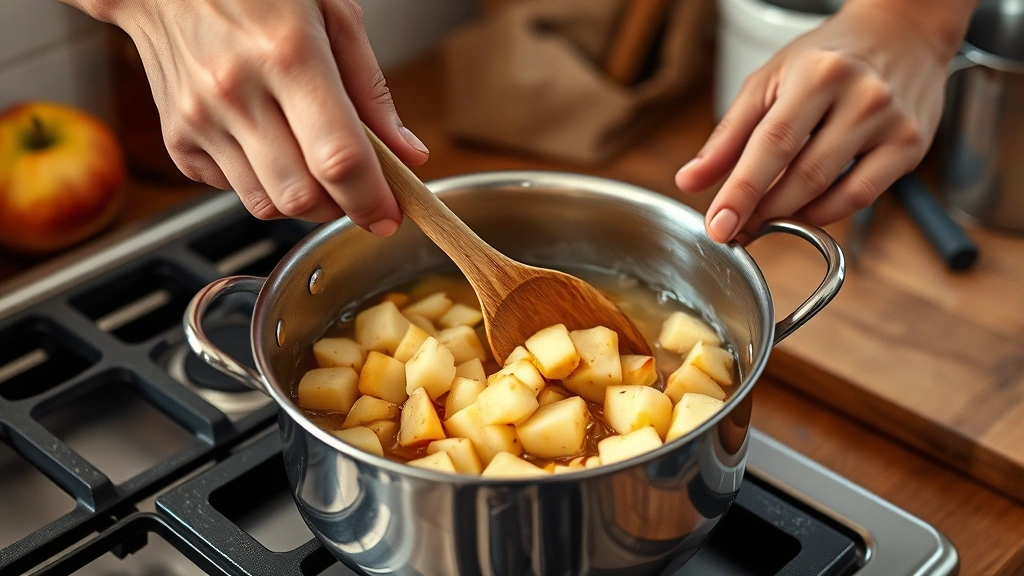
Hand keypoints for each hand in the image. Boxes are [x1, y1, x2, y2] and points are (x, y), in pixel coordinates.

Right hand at [94, 0, 427, 234]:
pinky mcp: (177, 138)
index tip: (390, 214)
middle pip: (302, 196)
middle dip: (342, 207)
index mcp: (287, 54)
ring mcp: (200, 119)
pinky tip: (270, 147)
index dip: (372, 199)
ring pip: (267, 205)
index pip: (338, 158)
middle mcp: (236, 91)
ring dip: (304, 202)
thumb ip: (372, 91)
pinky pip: (232, 191)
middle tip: (359, 190)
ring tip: (315, 165)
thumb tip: (406, 154)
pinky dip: (262, 184)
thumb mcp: (333, 12)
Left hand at [675, 0, 970, 242]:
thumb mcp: (768, 81)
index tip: (718, 225)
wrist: (901, 32)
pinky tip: (804, 212)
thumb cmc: (825, 57)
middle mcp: (861, 96)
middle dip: (761, 211)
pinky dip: (826, 212)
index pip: (771, 144)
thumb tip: (690, 181)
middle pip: (802, 174)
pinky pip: (862, 196)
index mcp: (817, 74)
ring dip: (790, 216)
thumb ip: (728, 135)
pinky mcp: (910, 144)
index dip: (741, 191)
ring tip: (763, 220)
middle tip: (734, 229)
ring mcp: (891, 122)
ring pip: (831, 190)